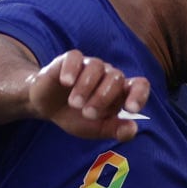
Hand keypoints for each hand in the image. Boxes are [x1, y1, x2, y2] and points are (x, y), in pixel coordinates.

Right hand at [26, 52, 151, 141]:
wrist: (47, 108)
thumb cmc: (75, 116)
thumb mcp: (95, 128)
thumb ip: (114, 129)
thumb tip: (132, 129)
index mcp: (119, 92)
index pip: (139, 85)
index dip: (139, 94)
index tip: (130, 109)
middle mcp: (107, 75)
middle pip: (116, 78)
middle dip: (103, 97)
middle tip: (87, 114)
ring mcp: (88, 66)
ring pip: (96, 67)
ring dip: (86, 86)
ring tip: (74, 103)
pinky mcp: (68, 60)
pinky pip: (75, 58)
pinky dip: (71, 70)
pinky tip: (65, 82)